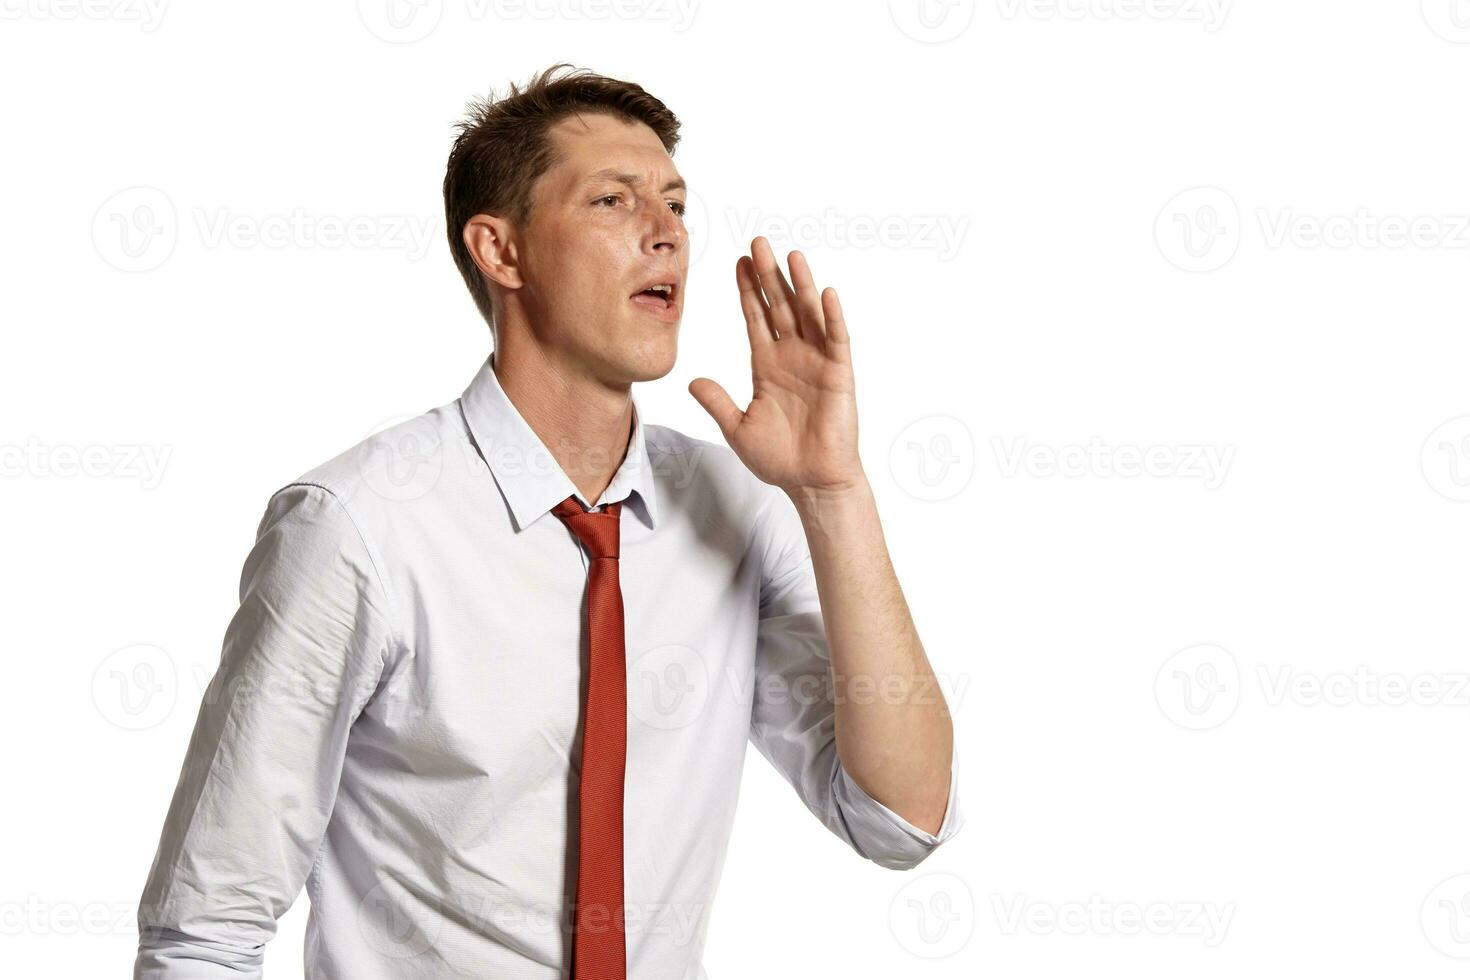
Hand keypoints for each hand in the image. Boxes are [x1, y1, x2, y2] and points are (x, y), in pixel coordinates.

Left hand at [689, 237, 864, 496]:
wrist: (811, 483)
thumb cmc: (779, 460)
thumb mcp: (737, 428)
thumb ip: (717, 402)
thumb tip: (692, 381)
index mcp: (767, 365)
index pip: (755, 318)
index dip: (747, 290)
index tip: (738, 262)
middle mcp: (792, 356)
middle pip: (779, 306)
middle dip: (768, 275)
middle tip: (758, 242)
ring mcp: (816, 362)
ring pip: (807, 314)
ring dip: (800, 284)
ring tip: (790, 255)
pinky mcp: (839, 375)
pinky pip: (836, 340)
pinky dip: (832, 316)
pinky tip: (825, 292)